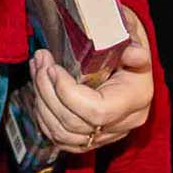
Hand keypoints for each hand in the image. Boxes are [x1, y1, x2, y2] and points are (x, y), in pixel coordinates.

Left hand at [28, 6, 153, 154]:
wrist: (132, 58)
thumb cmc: (128, 41)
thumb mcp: (131, 33)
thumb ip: (132, 42)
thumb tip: (135, 52)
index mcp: (136, 98)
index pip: (97, 111)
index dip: (68, 93)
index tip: (52, 68)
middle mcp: (124, 122)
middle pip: (74, 123)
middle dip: (47, 93)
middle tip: (39, 62)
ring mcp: (107, 134)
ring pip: (63, 134)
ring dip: (41, 103)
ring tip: (36, 71)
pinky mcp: (92, 137)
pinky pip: (61, 138)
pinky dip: (44, 117)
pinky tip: (39, 92)